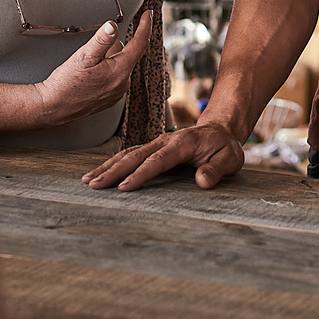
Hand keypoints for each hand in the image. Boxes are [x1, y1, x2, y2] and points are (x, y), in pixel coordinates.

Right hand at [32, 11, 151, 125]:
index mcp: (120, 71)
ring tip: (86, 68)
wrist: (53, 107)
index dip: (145, 26)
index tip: (148, 15)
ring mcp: (117, 92)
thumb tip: (113, 26)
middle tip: (90, 55)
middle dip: (110, 48)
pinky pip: (113, 76)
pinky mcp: (109, 98)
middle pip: (125, 53)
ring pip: (118, 64)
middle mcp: (122, 83)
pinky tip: (88, 76)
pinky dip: (104, 71)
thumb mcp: (83, 56)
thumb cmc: (65, 85)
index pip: (140, 44)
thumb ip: (101, 40)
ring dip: (106, 60)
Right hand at [83, 121, 243, 191]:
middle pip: (134, 156)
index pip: (157, 161)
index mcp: (182, 144)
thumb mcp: (230, 158)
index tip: (124, 188)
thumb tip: (202, 181)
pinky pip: (130, 155)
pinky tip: (100, 173)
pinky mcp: (152, 148)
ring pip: (127, 154)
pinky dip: (113, 163)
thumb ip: (216, 169)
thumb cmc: (224, 147)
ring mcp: (156, 143)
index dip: (140, 174)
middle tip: (93, 185)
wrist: (219, 130)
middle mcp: (164, 141)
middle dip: (113, 171)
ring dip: (107, 167)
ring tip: (88, 181)